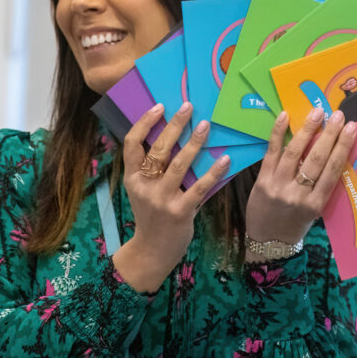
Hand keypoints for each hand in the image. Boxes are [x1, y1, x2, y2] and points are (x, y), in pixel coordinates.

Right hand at [112, 102, 230, 291]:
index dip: (144, 123)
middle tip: (188, 107)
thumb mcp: (142, 190)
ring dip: (194, 143)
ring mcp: (162, 200)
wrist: (153, 250)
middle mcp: (144, 186)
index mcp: (132, 178)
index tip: (159, 107)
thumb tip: (170, 133)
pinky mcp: (180, 211)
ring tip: (206, 125)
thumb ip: (151, 168)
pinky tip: (225, 158)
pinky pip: (200, 187)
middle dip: (174, 126)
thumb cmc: (151, 215)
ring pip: (179, 165)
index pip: (131, 143)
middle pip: (158, 150)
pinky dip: (213, 171)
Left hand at [244, 107, 356, 258]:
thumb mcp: (314, 212)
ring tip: (318, 112)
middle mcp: (298, 195)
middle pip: (316, 160)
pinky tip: (285, 116)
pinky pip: (271, 153)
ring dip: (307, 130)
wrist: (267, 242)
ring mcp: (278, 186)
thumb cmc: (295, 225)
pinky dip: (278, 133)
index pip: (332, 171)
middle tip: (338, 115)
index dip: (343, 147)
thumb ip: (322, 187)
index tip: (352, 128)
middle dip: (329, 135)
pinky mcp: (262, 180)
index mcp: (316, 204)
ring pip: (294, 153)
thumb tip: (332, 154)